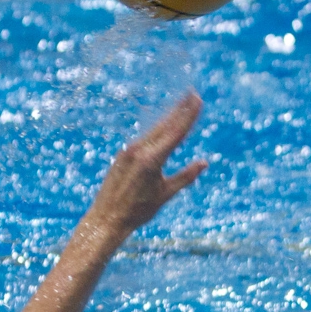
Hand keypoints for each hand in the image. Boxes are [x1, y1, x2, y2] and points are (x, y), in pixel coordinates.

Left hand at [86, 92, 207, 238]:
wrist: (107, 218)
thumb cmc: (138, 211)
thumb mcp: (165, 194)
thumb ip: (186, 176)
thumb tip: (204, 162)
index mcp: (152, 160)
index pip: (175, 132)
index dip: (188, 115)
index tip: (197, 100)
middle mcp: (139, 150)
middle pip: (164, 125)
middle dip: (179, 108)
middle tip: (192, 92)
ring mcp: (129, 151)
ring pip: (154, 130)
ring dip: (169, 117)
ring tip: (181, 103)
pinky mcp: (123, 154)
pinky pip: (144, 137)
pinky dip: (157, 129)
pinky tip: (162, 124)